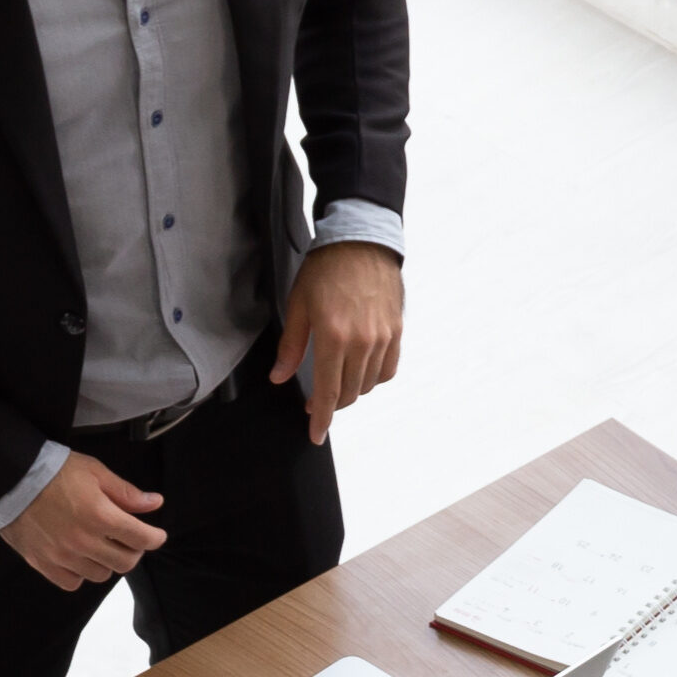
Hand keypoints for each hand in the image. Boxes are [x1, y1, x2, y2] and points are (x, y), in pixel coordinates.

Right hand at [1, 456, 165, 593]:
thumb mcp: (95, 472)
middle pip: (125, 562)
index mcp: (100, 516)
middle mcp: (84, 541)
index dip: (155, 538)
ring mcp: (63, 556)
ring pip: (101, 575)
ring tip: (101, 546)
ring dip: (107, 562)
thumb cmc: (54, 472)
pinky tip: (79, 558)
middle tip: (129, 540)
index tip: (156, 535)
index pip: (141, 539)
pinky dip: (81, 574)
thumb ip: (126, 492)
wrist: (10, 481)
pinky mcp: (44, 564)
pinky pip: (73, 582)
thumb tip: (154, 503)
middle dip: (134, 551)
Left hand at [268, 242, 404, 443]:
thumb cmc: (326, 269)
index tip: (316, 434)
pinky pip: (388, 369)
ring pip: (368, 384)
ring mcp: (383, 337)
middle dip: (332, 404)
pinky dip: (374, 377)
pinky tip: (360, 371)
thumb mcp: (298, 306)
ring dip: (351, 390)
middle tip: (317, 402)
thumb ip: (291, 347)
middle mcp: (362, 342)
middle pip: (348, 393)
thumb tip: (280, 377)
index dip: (321, 418)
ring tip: (337, 381)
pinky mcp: (396, 330)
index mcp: (333, 337)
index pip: (328, 392)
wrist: (361, 241)